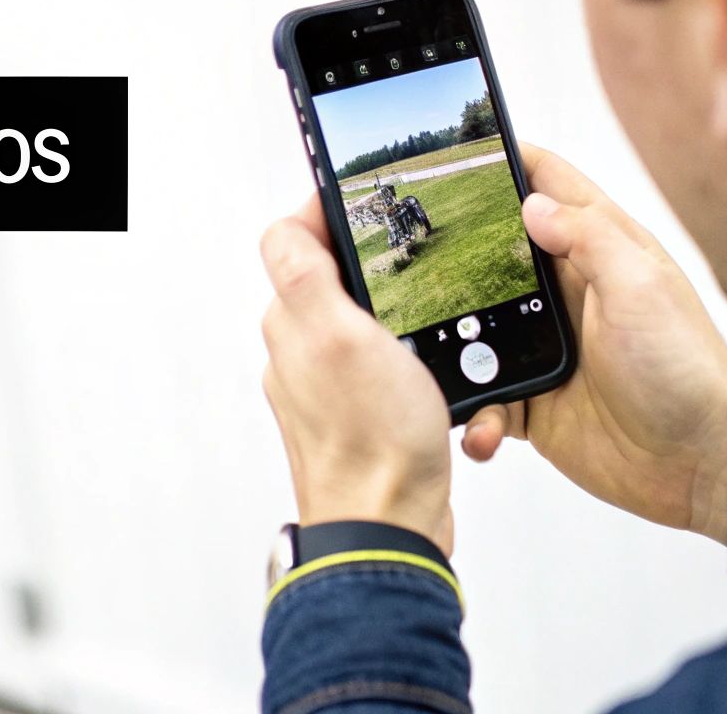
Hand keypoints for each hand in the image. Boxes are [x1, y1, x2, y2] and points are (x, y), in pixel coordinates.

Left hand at [260, 195, 454, 555]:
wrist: (390, 528)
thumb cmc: (372, 440)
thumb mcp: (340, 335)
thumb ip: (305, 275)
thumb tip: (288, 224)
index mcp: (291, 323)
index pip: (294, 241)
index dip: (331, 212)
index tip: (371, 199)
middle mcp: (301, 354)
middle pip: (331, 280)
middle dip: (373, 264)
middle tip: (415, 254)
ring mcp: (330, 389)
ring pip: (364, 328)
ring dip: (401, 318)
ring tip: (434, 319)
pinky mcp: (362, 418)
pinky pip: (387, 373)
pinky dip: (414, 364)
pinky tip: (438, 374)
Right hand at [462, 144, 726, 545]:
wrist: (703, 464)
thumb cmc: (687, 370)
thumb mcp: (640, 288)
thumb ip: (588, 238)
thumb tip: (533, 204)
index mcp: (600, 252)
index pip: (550, 186)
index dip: (509, 160)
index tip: (460, 147)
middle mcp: (569, 294)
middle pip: (496, 254)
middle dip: (454, 252)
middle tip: (410, 253)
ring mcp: (549, 348)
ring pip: (477, 329)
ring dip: (454, 345)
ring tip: (433, 357)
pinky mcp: (536, 402)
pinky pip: (486, 400)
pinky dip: (475, 414)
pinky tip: (481, 425)